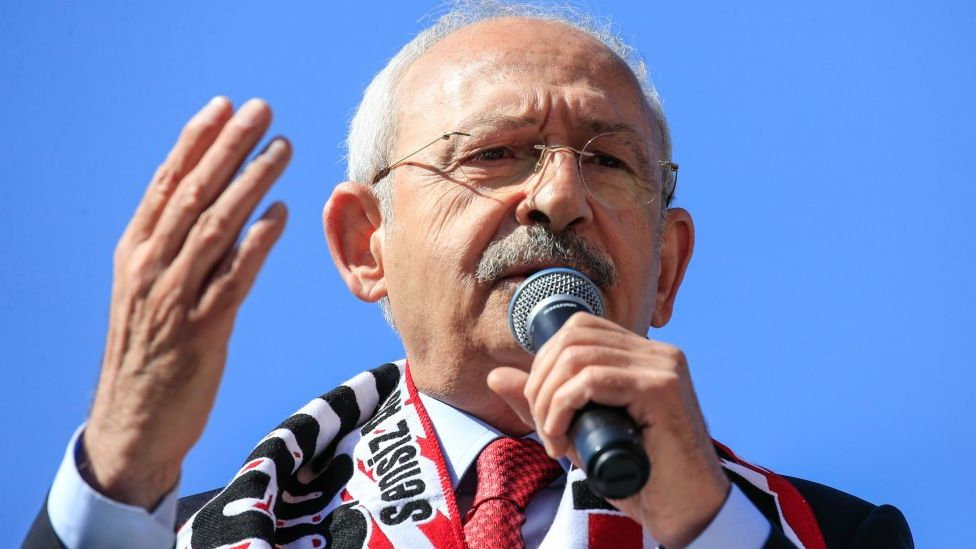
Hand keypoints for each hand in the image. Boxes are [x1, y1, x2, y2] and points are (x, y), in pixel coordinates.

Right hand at [83, 97, 290, 507]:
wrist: (133, 425)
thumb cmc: (147, 354)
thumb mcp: (147, 292)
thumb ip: (174, 250)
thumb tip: (213, 205)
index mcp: (135, 253)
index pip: (167, 184)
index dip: (197, 142)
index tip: (223, 106)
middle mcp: (151, 268)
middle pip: (193, 194)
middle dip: (228, 147)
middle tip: (261, 109)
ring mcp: (175, 299)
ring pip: (216, 227)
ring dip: (250, 183)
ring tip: (281, 149)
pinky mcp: (202, 331)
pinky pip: (233, 278)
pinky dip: (256, 243)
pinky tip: (279, 214)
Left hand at [488, 313, 729, 547]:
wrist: (685, 512)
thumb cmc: (640, 475)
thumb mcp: (580, 433)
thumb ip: (544, 402)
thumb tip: (497, 376)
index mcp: (642, 355)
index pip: (578, 329)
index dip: (545, 362)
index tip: (542, 410)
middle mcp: (657, 352)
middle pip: (572, 337)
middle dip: (540, 381)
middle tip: (542, 428)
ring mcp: (663, 365)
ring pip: (577, 357)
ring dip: (549, 400)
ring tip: (552, 438)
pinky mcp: (661, 387)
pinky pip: (593, 379)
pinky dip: (563, 406)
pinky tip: (561, 438)